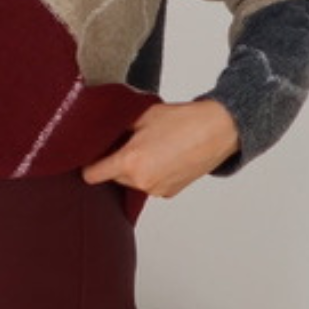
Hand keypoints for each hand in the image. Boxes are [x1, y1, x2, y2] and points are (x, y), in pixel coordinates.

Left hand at [81, 99, 239, 197]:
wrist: (219, 130)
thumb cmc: (184, 120)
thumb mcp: (143, 115)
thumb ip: (118, 127)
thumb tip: (100, 131)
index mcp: (130, 162)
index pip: (91, 175)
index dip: (89, 164)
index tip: (93, 156)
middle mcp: (141, 181)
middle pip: (112, 178)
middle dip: (115, 163)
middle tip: (129, 143)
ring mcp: (156, 190)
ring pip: (131, 182)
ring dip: (134, 169)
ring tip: (151, 148)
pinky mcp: (169, 193)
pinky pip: (149, 185)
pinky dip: (151, 174)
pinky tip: (163, 157)